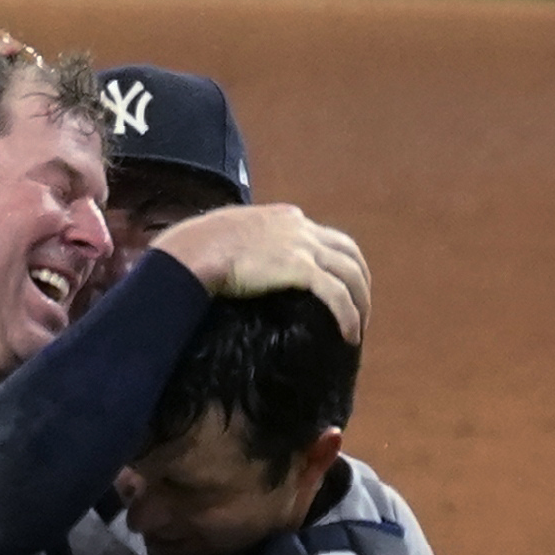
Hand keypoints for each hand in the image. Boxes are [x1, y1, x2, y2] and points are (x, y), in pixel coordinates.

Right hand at [149, 203, 372, 342]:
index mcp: (285, 218)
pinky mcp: (300, 268)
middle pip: (349, 253)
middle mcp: (301, 228)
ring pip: (350, 274)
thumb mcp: (228, 236)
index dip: (339, 262)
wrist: (194, 252)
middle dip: (360, 282)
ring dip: (360, 302)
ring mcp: (302, 246)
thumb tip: (240, 262)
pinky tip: (350, 335)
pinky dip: (348, 315)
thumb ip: (245, 244)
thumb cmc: (197, 248)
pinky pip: (336, 294)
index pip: (325, 236)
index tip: (339, 285)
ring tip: (358, 329)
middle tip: (359, 309)